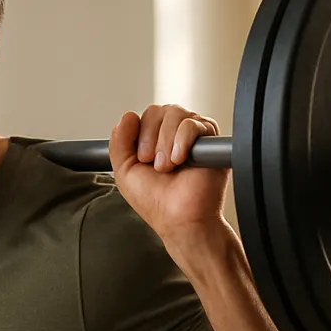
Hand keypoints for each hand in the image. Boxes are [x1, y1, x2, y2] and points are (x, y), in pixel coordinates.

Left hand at [107, 104, 226, 243]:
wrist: (180, 219)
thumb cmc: (157, 203)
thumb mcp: (125, 171)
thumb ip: (119, 143)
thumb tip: (127, 116)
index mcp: (156, 139)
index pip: (147, 115)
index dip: (141, 133)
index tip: (142, 159)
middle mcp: (175, 135)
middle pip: (160, 111)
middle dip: (151, 137)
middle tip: (155, 165)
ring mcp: (193, 136)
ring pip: (176, 114)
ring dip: (166, 142)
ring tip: (168, 166)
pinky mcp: (211, 141)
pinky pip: (193, 123)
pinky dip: (182, 140)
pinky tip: (180, 159)